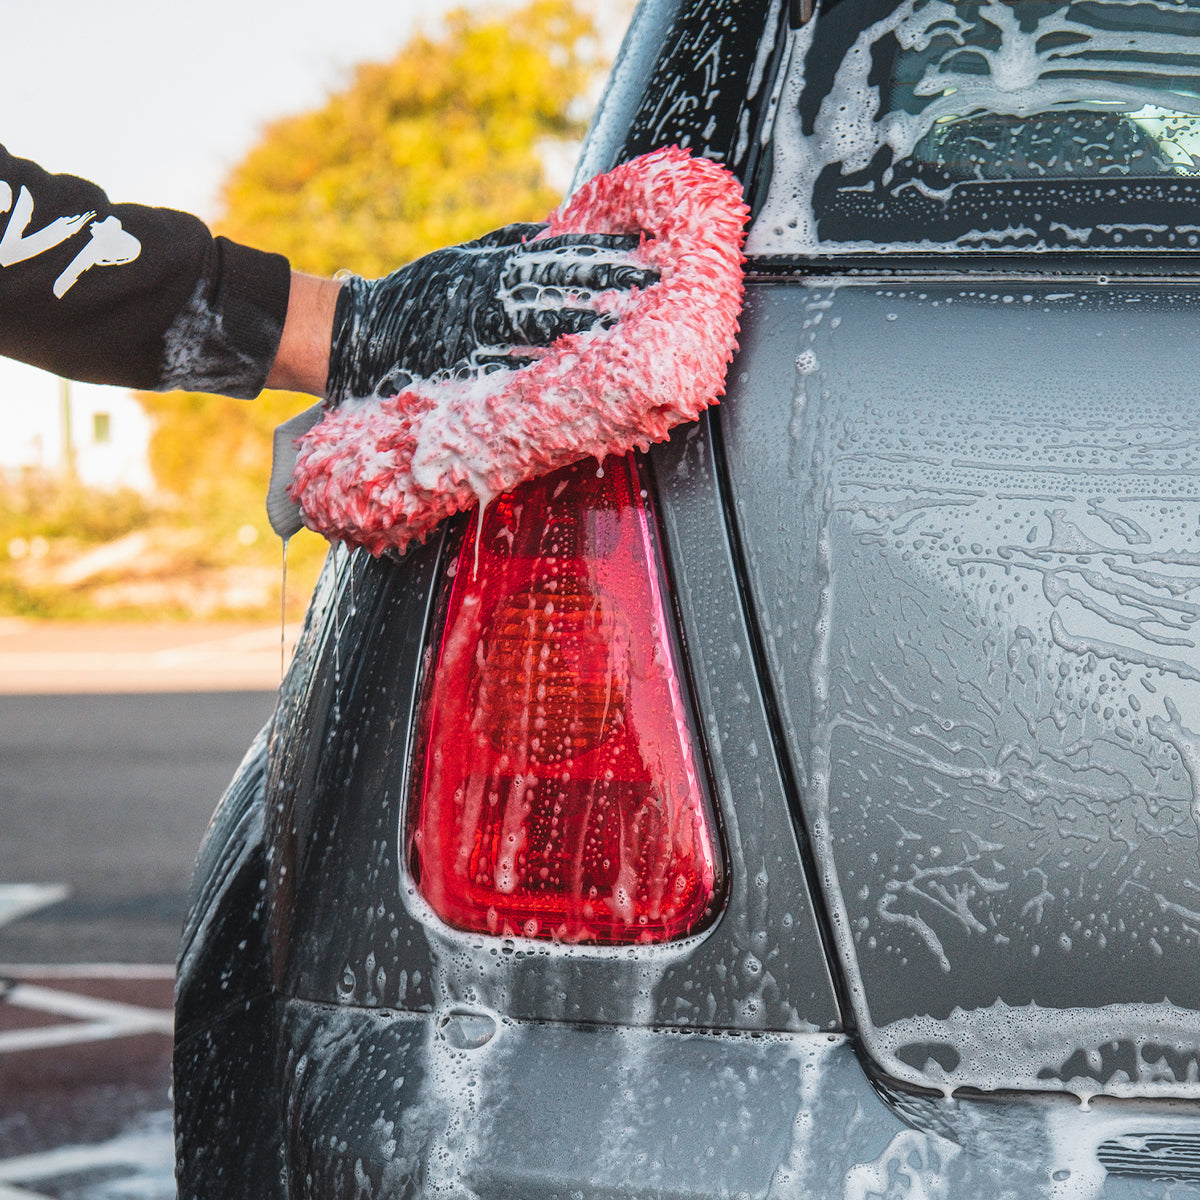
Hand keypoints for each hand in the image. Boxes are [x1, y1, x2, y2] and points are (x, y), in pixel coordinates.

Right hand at [325, 223, 657, 403]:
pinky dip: (561, 374)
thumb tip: (568, 228)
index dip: (617, 255)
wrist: (366, 335)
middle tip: (669, 296)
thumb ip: (520, 243)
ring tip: (645, 337)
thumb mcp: (471, 254)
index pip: (571, 252)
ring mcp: (489, 330)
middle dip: (623, 292)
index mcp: (503, 260)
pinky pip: (527, 372)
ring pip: (557, 327)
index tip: (657, 260)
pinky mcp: (478, 369)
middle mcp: (499, 291)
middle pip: (575, 288)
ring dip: (604, 331)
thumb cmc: (424, 293)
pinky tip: (593, 380)